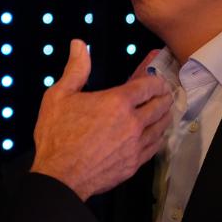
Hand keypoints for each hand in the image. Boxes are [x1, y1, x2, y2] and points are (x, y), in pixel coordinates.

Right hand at [30, 39, 172, 200]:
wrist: (60, 176)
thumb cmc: (57, 135)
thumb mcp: (59, 96)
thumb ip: (75, 69)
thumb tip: (79, 45)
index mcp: (117, 102)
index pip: (148, 86)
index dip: (156, 79)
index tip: (157, 77)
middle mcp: (132, 123)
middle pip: (160, 105)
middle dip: (164, 95)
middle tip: (164, 92)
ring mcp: (135, 145)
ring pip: (161, 126)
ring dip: (164, 115)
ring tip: (163, 110)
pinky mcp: (134, 163)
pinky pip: (155, 147)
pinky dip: (159, 136)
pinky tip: (156, 134)